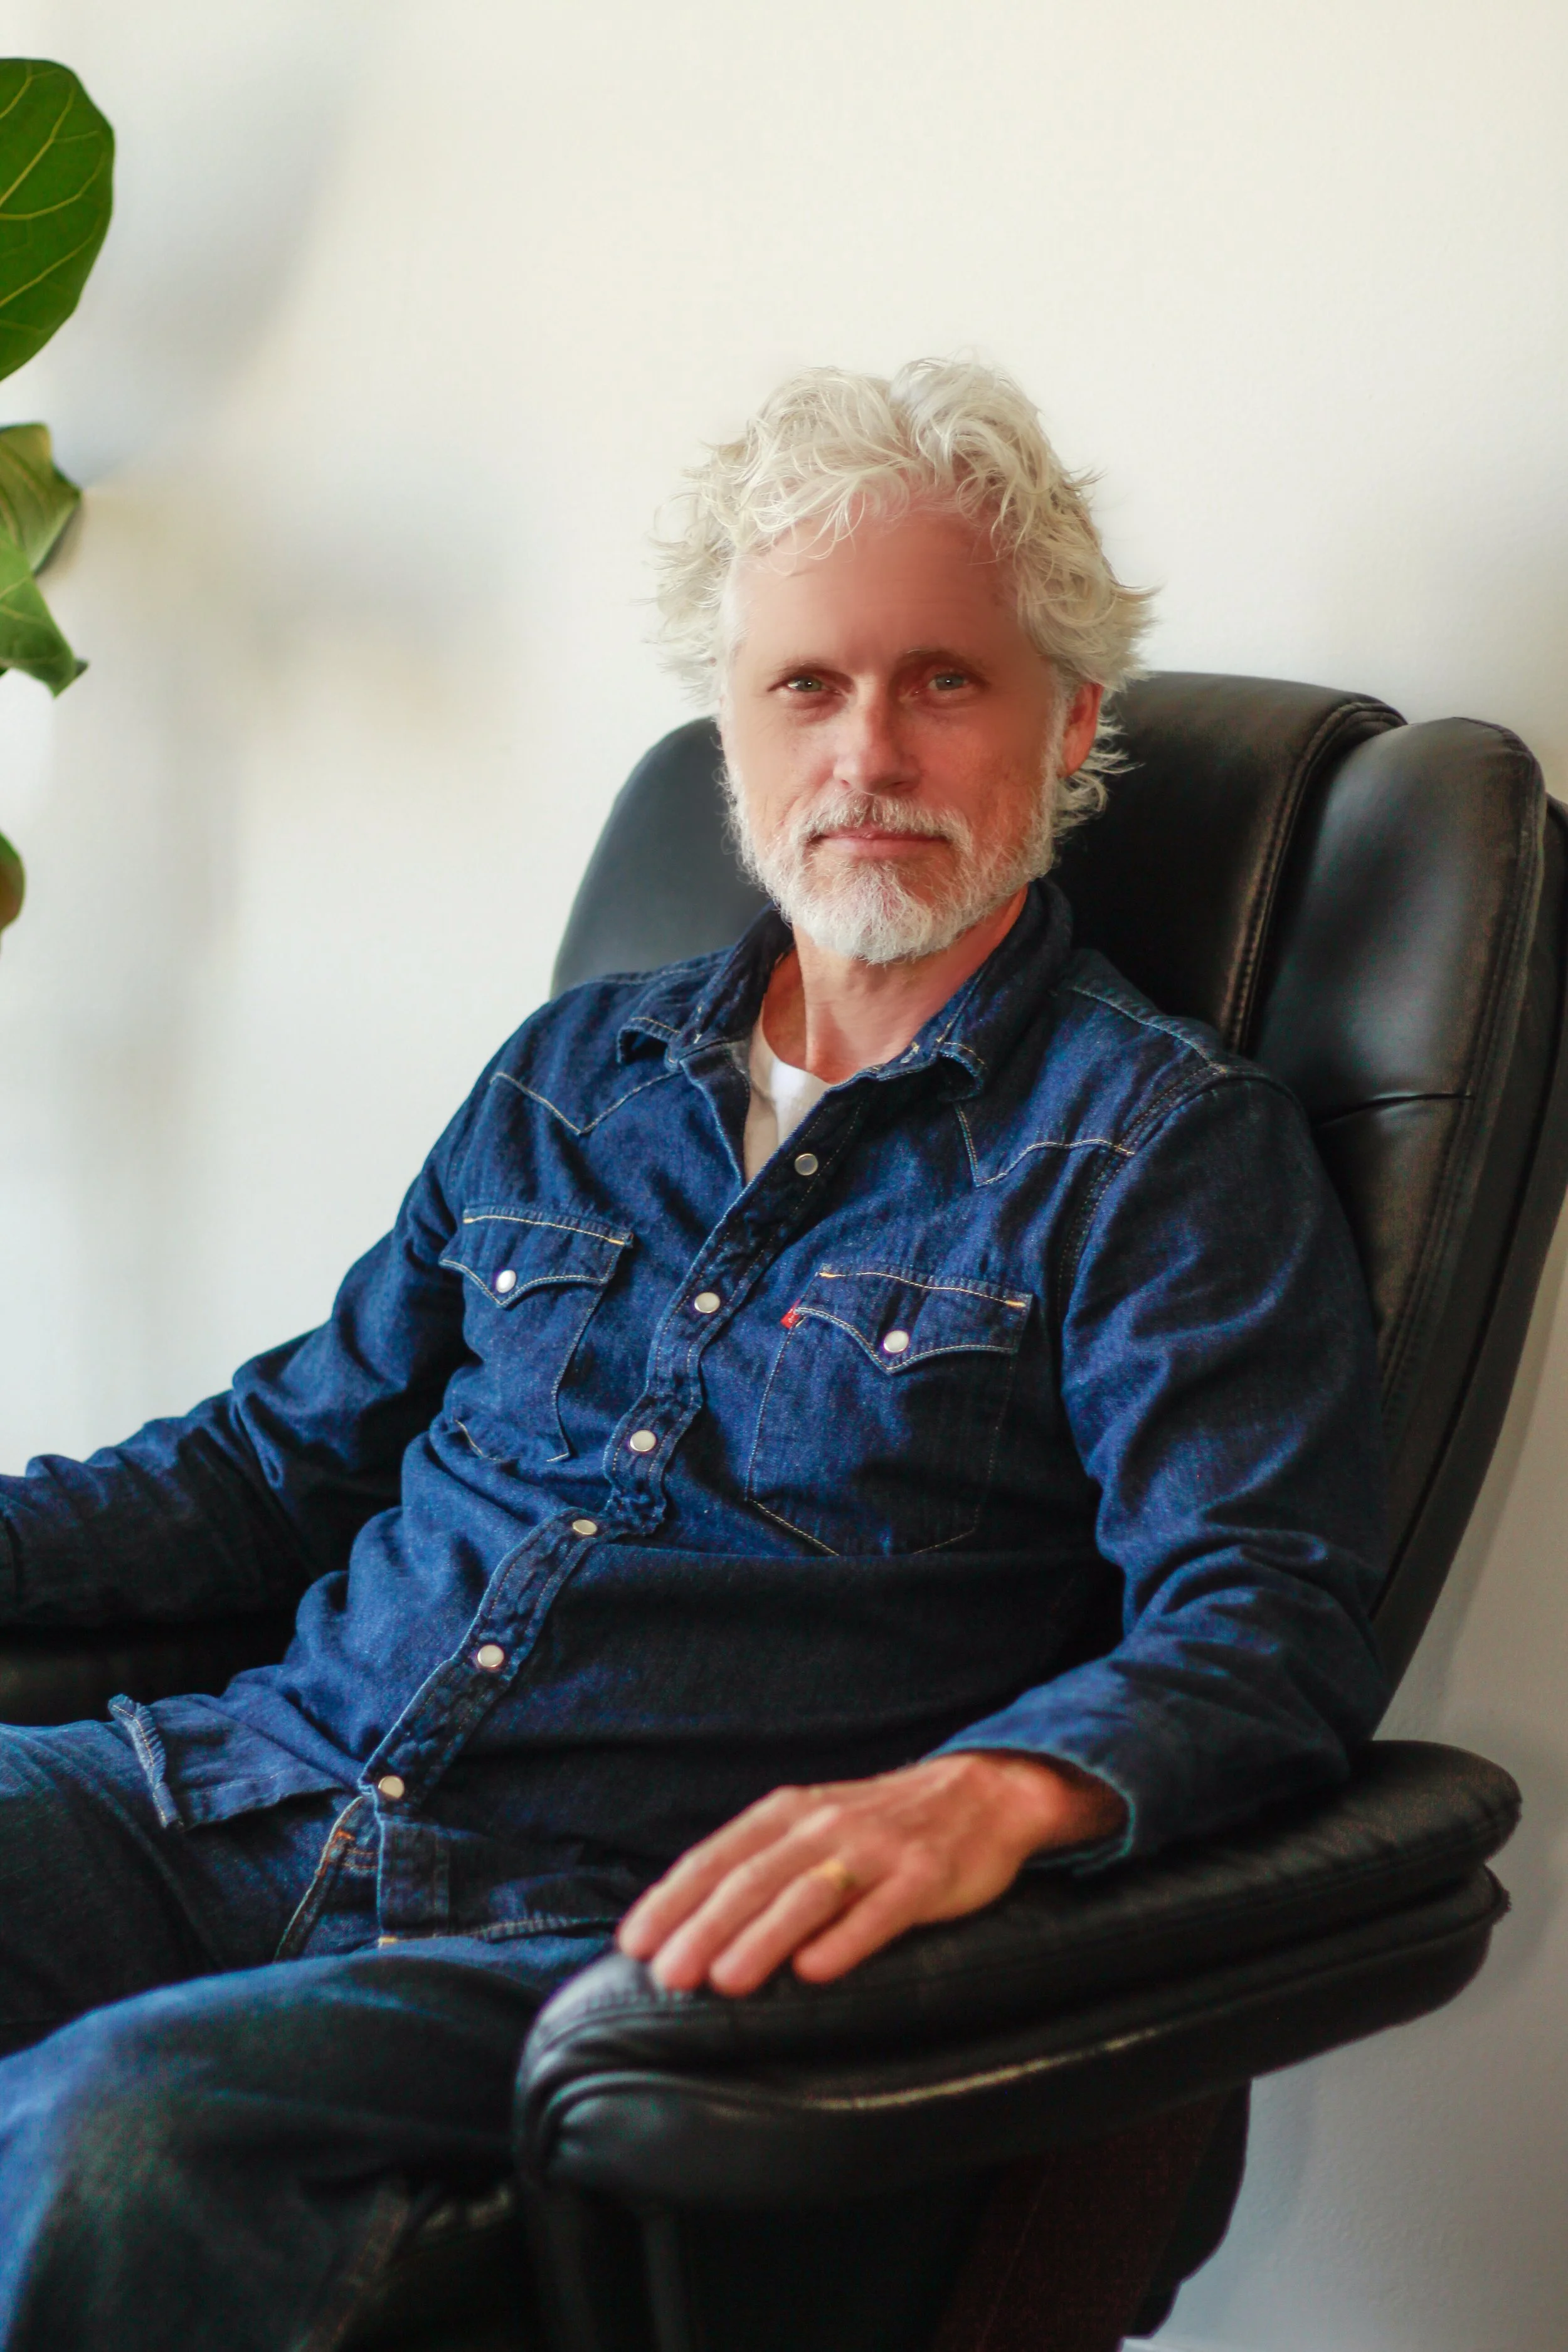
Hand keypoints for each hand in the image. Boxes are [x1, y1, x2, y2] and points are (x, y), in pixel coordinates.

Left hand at [616, 1750, 1125, 1996]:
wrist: (978, 1794)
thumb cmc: (877, 1825)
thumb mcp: (811, 1826)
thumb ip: (758, 1864)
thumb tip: (686, 1921)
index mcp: (788, 1813)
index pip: (717, 1857)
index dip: (673, 1900)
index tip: (634, 1944)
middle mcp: (825, 1825)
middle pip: (754, 1879)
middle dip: (705, 1928)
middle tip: (668, 1977)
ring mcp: (877, 1849)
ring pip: (809, 1894)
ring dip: (763, 1938)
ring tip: (726, 1980)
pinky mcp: (925, 1876)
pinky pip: (882, 1911)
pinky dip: (846, 1939)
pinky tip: (817, 1970)